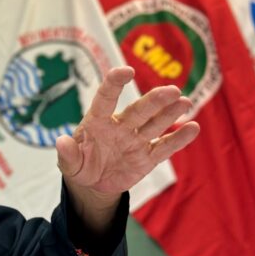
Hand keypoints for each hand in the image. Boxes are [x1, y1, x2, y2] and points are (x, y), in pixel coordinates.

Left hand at [55, 67, 199, 225]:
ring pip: (155, 124)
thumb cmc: (79, 165)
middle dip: (155, 101)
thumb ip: (67, 154)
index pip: (105, 98)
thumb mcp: (69, 164)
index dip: (114, 84)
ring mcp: (136, 140)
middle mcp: (120, 127)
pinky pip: (164, 147)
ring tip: (184, 102)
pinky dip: (178, 139)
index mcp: (98, 122)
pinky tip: (193, 128)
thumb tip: (61, 141)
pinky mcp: (147, 157)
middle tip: (172, 90)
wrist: (93, 184)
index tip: (126, 71)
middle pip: (139, 111)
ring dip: (170, 114)